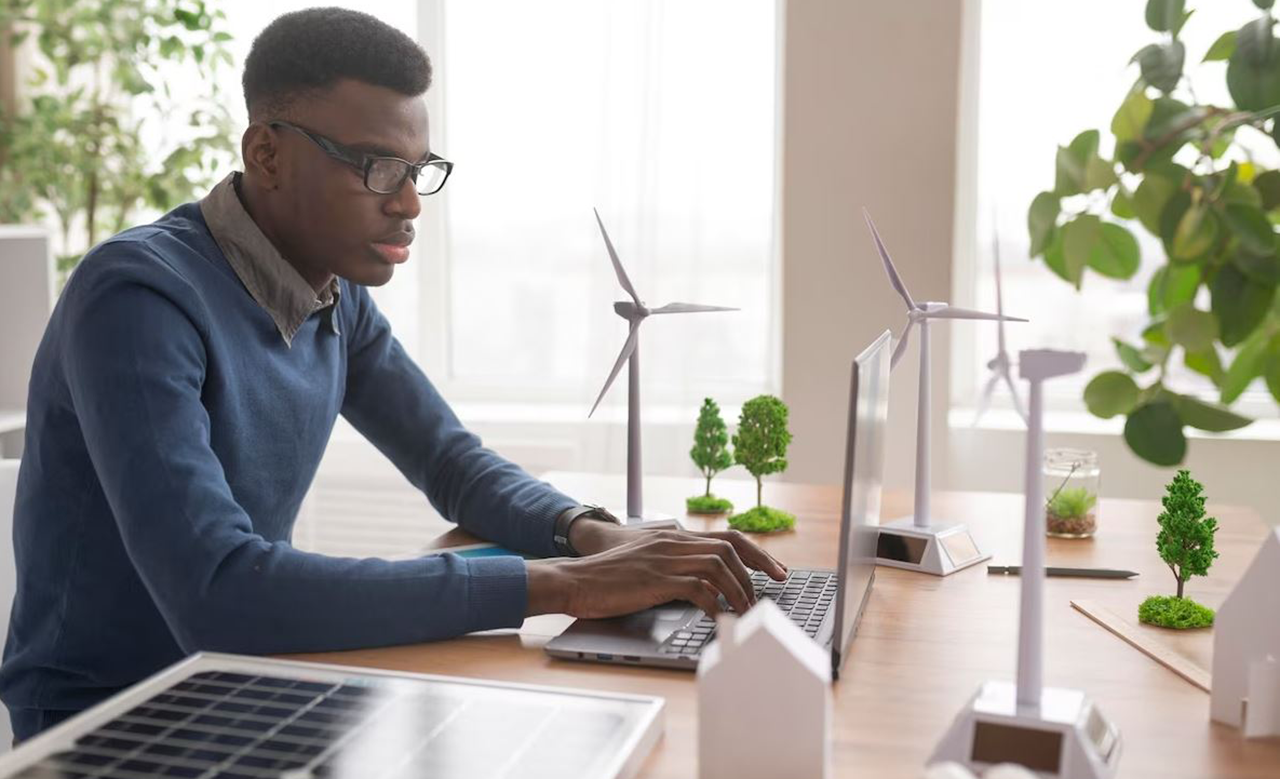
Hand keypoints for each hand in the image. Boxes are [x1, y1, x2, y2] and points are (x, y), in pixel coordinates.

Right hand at [525, 529, 787, 618]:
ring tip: (746, 610)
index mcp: (673, 538)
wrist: (575, 579)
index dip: (757, 551)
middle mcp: (673, 543)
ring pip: (718, 566)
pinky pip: (698, 589)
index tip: (776, 569)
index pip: (726, 536)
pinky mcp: (657, 579)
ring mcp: (665, 559)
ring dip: (738, 590)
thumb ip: (672, 566)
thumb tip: (701, 586)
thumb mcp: (645, 564)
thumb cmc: (607, 578)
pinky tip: (719, 617)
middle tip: (772, 589)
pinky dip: (715, 604)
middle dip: (757, 569)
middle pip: (729, 547)